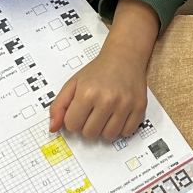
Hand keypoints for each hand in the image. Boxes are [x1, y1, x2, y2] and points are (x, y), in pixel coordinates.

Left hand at [49, 0, 158, 140]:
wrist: (124, 57)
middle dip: (88, 124)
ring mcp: (125, 104)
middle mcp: (107, 99)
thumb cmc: (97, 71)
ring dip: (104, 128)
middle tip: (93, 110)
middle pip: (90, 133)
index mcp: (87, 93)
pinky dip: (121, 128)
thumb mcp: (73, 84)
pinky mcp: (140, 107)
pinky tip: (118, 114)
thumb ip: (59, 106)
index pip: (72, 126)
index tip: (80, 109)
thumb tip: (53, 128)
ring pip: (109, 136)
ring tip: (105, 113)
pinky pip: (127, 132)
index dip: (74, 119)